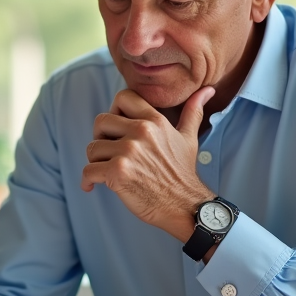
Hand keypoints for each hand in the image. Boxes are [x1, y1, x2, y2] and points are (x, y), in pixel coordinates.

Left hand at [81, 87, 215, 241]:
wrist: (184, 206)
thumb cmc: (183, 173)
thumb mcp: (189, 138)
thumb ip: (192, 111)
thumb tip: (208, 90)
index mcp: (155, 121)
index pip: (122, 97)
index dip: (115, 110)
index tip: (117, 128)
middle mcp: (141, 132)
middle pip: (100, 121)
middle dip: (100, 137)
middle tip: (108, 151)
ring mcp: (128, 152)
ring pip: (92, 148)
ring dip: (95, 161)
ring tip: (107, 170)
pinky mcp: (117, 172)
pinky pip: (88, 171)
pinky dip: (87, 180)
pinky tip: (93, 186)